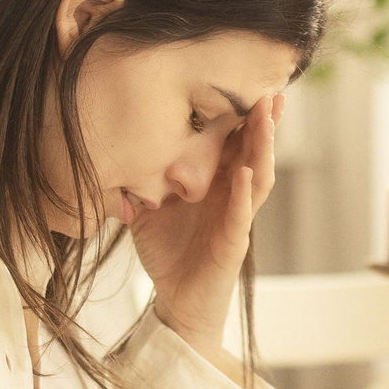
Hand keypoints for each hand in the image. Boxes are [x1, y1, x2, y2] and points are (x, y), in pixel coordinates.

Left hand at [131, 95, 281, 362]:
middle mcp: (233, 197)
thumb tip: (115, 157)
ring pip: (259, 177)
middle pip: (255, 153)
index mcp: (217, 185)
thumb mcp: (146, 213)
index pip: (234, 144)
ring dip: (264, 147)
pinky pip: (242, 215)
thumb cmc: (169, 256)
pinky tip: (247, 173)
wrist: (176, 304)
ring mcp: (237, 219)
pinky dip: (245, 193)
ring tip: (268, 118)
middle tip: (273, 90)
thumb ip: (137, 184)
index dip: (243, 117)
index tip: (248, 84)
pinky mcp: (233, 244)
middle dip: (265, 122)